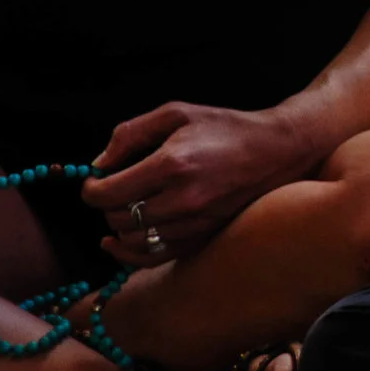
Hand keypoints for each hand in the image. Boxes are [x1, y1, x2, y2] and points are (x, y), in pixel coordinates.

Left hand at [83, 103, 308, 265]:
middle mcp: (182, 199)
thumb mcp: (177, 113)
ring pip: (133, 240)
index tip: (94, 180)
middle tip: (115, 187)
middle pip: (118, 217)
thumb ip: (131, 134)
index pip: (108, 193)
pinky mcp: (203, 237)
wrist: (278, 150)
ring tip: (127, 206)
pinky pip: (154, 257)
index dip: (91, 188)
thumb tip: (99, 164)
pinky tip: (120, 241)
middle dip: (107, 204)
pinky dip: (130, 252)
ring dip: (120, 225)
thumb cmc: (226, 127)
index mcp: (172, 164)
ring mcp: (195, 223)